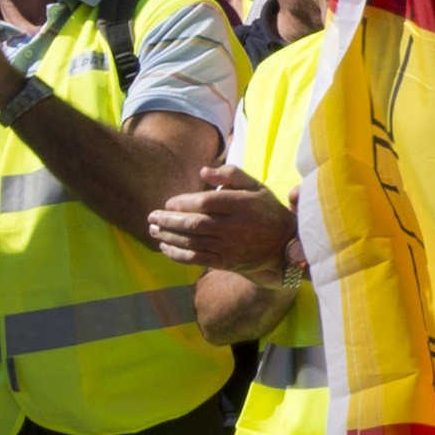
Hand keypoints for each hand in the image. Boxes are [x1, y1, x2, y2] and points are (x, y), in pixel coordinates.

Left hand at [147, 160, 298, 276]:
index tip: (169, 202)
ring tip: (153, 230)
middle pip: (194, 224)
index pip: (206, 203)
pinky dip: (177, 254)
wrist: (283, 244)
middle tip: (151, 217)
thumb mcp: (255, 186)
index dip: (183, 202)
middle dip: (169, 221)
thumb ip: (231, 174)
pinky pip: (196, 259)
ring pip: (192, 242)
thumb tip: (203, 172)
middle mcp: (234, 227)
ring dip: (169, 236)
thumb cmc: (265, 210)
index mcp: (241, 205)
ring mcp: (229, 247)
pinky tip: (165, 247)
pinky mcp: (225, 262)